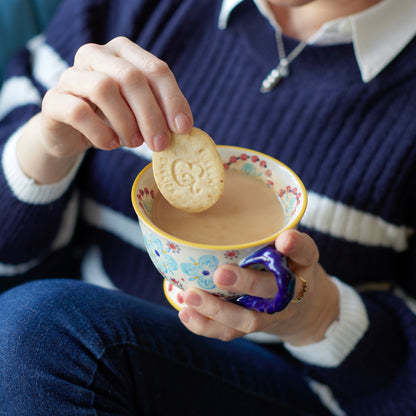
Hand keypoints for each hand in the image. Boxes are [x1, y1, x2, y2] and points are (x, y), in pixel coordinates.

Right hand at [17, 36, 192, 182]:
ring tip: (133, 143)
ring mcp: (71, 74)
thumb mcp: (139, 112)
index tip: (183, 128)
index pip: (156, 69)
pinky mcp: (53, 99)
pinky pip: (79, 111)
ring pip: (104, 88)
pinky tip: (110, 144)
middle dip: (151, 115)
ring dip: (125, 122)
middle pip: (131, 77)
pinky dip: (100, 133)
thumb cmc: (111, 119)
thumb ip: (158, 112)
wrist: (70, 131)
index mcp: (123, 53)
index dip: (173, 100)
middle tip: (160, 144)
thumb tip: (182, 128)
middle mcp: (96, 55)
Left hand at [178, 229, 338, 345]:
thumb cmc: (286, 267)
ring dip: (217, 309)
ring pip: (248, 319)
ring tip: (191, 294)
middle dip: (246, 283)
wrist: (303, 311)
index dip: (297, 247)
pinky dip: (206, 325)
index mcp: (302, 266)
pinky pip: (231, 333)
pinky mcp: (254, 329)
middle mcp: (290, 293)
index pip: (307, 253)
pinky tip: (186, 312)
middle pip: (271, 290)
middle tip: (220, 274)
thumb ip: (270, 232)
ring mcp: (272, 315)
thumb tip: (221, 205)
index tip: (284, 239)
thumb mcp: (290, 248)